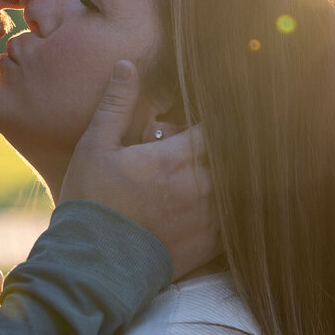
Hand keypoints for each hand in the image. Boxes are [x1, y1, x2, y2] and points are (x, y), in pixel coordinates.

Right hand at [60, 60, 220, 279]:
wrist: (94, 269)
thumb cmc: (92, 204)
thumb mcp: (95, 148)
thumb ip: (116, 104)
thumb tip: (128, 65)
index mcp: (175, 158)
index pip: (219, 125)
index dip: (222, 114)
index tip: (218, 109)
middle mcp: (201, 186)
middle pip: (237, 154)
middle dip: (232, 143)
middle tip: (223, 137)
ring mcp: (210, 217)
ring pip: (242, 185)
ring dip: (237, 174)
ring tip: (233, 165)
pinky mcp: (212, 244)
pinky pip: (240, 219)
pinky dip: (238, 206)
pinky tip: (231, 200)